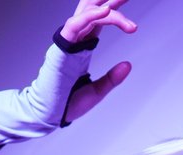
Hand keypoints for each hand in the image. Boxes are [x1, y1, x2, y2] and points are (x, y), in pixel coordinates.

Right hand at [60, 0, 136, 122]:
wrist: (51, 115)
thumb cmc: (68, 104)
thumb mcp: (97, 91)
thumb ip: (112, 78)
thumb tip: (128, 65)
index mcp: (84, 46)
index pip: (100, 19)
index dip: (115, 10)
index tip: (131, 10)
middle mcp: (76, 40)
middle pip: (93, 9)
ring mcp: (68, 43)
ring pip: (86, 12)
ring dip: (104, 4)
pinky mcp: (61, 49)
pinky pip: (74, 25)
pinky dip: (90, 16)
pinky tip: (106, 11)